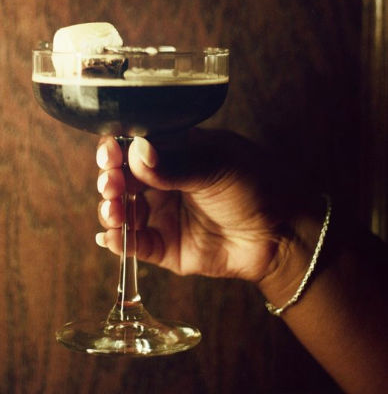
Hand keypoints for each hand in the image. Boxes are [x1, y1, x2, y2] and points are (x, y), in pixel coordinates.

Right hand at [95, 129, 312, 282]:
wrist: (285, 232)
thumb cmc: (257, 184)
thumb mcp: (216, 165)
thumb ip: (175, 162)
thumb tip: (136, 151)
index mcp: (173, 152)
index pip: (131, 145)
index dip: (114, 148)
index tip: (110, 153)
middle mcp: (162, 182)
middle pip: (120, 178)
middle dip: (110, 180)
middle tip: (113, 184)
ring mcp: (163, 215)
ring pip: (122, 212)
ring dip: (111, 210)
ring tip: (115, 212)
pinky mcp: (166, 248)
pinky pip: (135, 245)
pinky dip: (118, 242)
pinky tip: (112, 238)